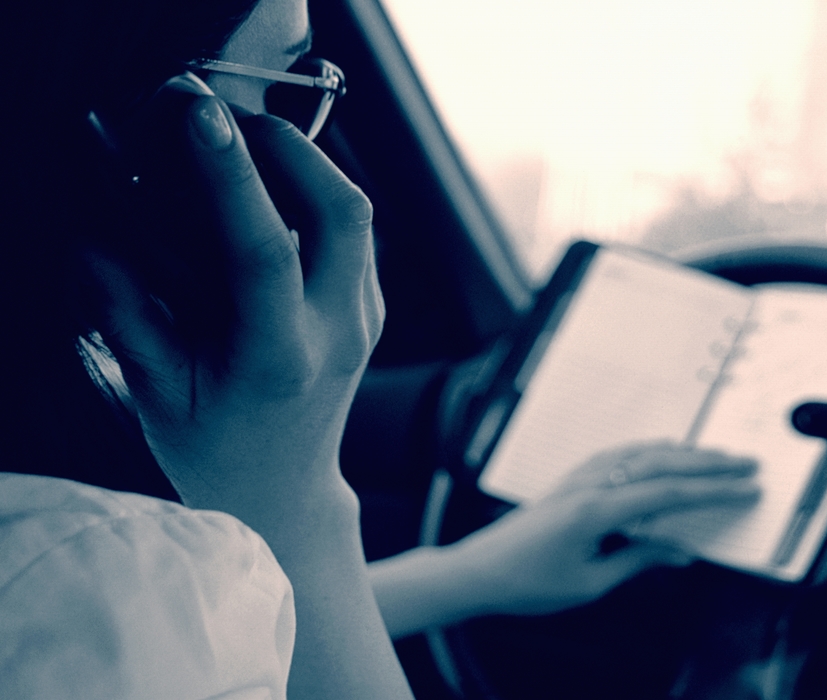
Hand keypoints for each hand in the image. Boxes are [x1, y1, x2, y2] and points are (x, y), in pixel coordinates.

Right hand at [88, 91, 382, 517]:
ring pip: (357, 213)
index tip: (200, 113)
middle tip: (226, 118)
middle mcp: (338, 332)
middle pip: (344, 210)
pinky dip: (315, 193)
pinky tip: (268, 187)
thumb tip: (94, 234)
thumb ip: (126, 312)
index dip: (233, 176)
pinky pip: (354, 231)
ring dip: (306, 162)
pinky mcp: (370, 307)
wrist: (283, 492)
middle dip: (289, 146)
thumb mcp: (156, 392)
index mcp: (281, 359)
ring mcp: (364, 318)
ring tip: (242, 141)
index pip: (266, 250)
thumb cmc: (214, 452)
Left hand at [450, 443, 759, 616]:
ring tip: (718, 457)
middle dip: (710, 464)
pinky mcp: (572, 479)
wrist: (479, 571)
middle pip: (662, 464)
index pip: (669, 494)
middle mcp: (591, 484)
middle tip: (747, 464)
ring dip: (684, 453)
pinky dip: (651, 451)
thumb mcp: (590, 583)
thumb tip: (681, 553)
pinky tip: (665, 452)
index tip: (746, 489)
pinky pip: (620, 454)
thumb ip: (638, 561)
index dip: (714, 492)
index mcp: (597, 511)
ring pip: (642, 453)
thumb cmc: (528, 583)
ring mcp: (580, 477)